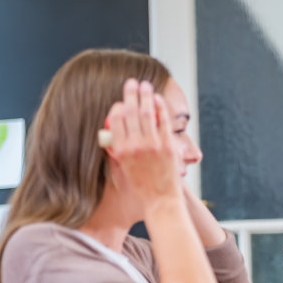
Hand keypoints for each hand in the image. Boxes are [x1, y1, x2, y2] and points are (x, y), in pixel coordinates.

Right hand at [105, 79, 180, 205]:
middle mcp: (135, 145)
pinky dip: (160, 108)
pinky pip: (163, 122)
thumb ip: (119, 148)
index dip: (118, 107)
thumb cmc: (141, 186)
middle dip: (130, 94)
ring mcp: (152, 145)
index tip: (121, 101)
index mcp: (121, 150)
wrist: (160, 200)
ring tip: (144, 85)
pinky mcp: (168, 146)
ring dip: (145, 96)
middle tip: (131, 82)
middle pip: (131, 112)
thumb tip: (115, 131)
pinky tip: (158, 99)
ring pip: (147, 114)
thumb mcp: (122, 168)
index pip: (116, 120)